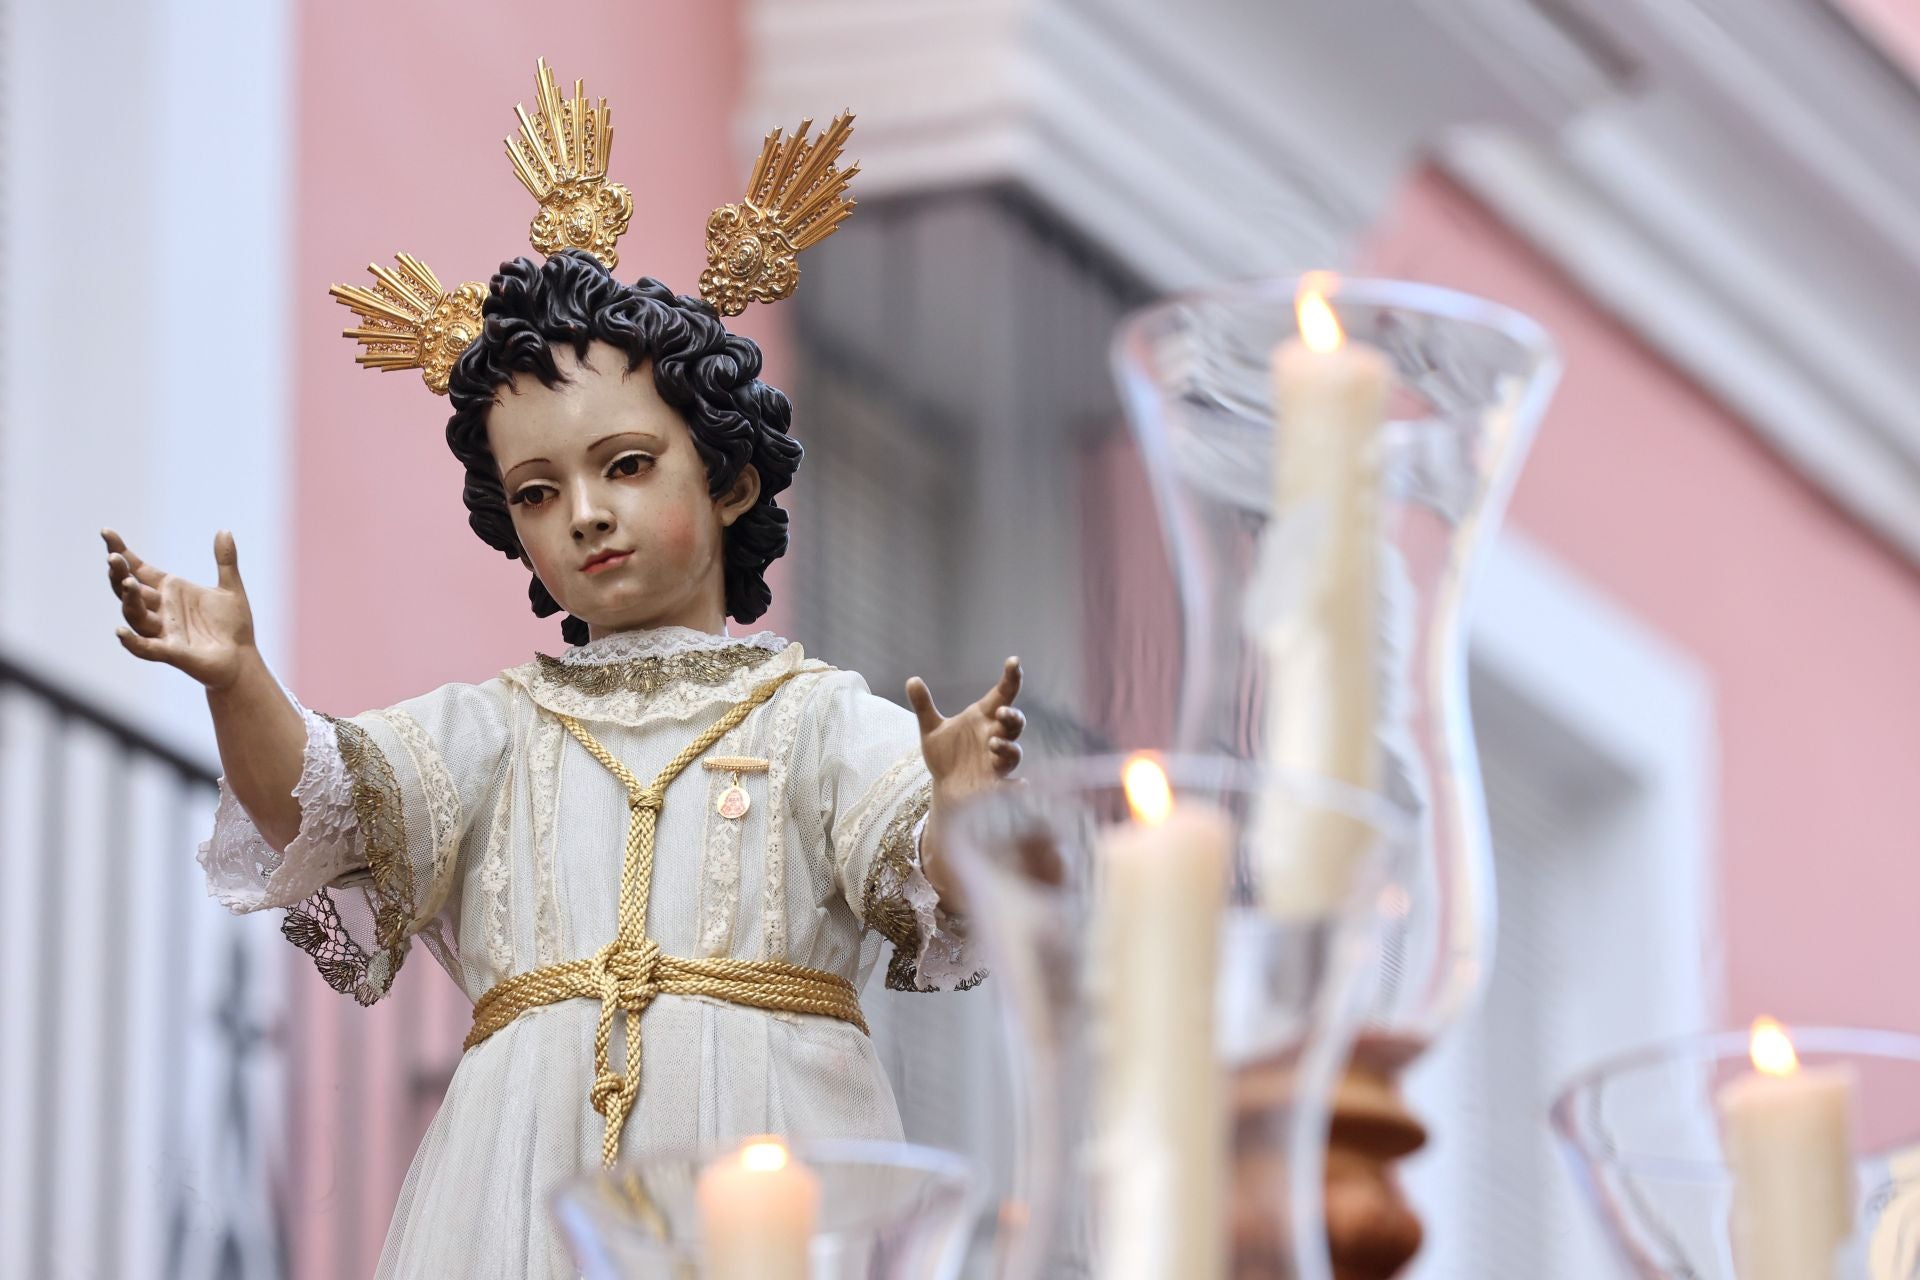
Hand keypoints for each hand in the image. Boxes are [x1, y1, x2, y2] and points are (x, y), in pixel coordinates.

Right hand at [103, 528, 257, 690]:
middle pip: (129, 590)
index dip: (123, 552)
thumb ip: (226, 560)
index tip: (107, 532)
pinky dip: (132, 641)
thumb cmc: (232, 626)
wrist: (243, 658)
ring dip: (128, 600)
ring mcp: (163, 631)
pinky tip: (120, 632)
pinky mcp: (171, 652)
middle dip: (119, 574)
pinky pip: (145, 648)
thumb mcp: (230, 588)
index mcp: (170, 591)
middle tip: (113, 557)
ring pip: (135, 615)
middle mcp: (161, 610)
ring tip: (127, 582)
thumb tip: (224, 530)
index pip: (139, 569)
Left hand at [907, 656, 1025, 800]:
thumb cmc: (946, 756)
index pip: (1003, 694)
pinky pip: (1012, 785)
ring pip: (1013, 752)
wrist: (947, 788)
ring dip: (1006, 747)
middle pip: (1014, 723)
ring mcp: (998, 761)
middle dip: (1012, 716)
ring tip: (992, 744)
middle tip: (1001, 711)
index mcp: (983, 718)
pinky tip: (1020, 784)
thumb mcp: (932, 730)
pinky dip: (1017, 785)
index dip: (1011, 678)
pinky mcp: (996, 783)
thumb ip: (924, 706)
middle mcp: (995, 736)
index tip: (1013, 661)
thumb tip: (911, 680)